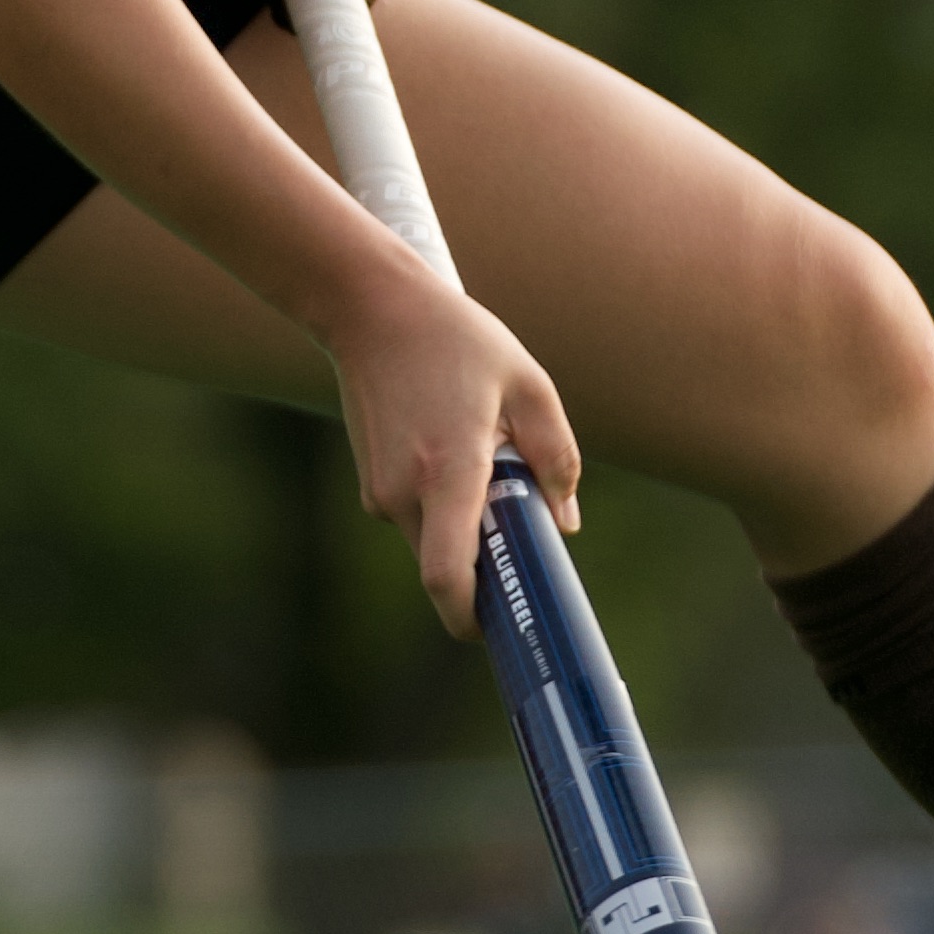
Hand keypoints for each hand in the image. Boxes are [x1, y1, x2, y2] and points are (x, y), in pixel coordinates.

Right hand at [322, 247, 580, 630]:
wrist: (371, 309)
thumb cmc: (457, 340)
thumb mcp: (529, 385)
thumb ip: (557, 458)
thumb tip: (563, 523)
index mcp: (449, 472)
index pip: (447, 577)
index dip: (473, 617)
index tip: (506, 625)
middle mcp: (405, 493)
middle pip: (447, 569)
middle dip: (486, 566)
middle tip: (522, 530)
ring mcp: (380, 491)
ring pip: (433, 542)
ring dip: (467, 527)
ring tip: (487, 461)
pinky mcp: (370, 484)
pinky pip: (418, 517)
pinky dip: (445, 505)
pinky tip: (455, 448)